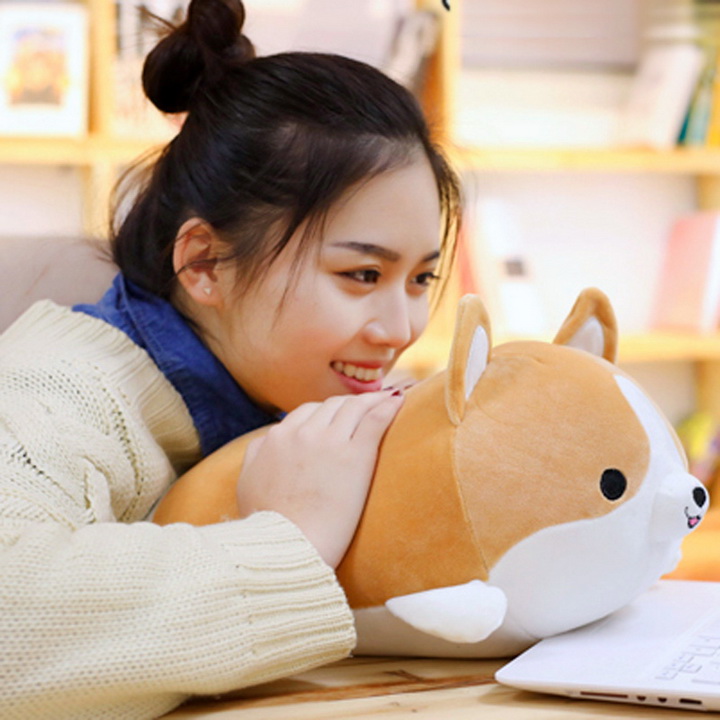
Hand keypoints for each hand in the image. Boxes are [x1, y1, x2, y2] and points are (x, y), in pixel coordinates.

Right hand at [236, 390, 403, 567]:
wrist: (288, 546)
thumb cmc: (267, 523)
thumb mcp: (247, 482)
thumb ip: (256, 454)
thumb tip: (268, 440)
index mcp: (278, 437)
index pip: (308, 411)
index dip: (327, 412)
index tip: (340, 417)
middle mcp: (303, 432)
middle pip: (332, 405)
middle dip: (349, 405)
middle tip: (366, 408)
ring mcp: (330, 441)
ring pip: (354, 406)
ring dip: (372, 400)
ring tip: (387, 399)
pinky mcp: (357, 454)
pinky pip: (375, 418)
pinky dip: (388, 406)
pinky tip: (398, 401)